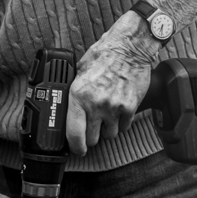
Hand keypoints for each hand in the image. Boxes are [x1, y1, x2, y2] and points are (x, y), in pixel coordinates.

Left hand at [66, 12, 158, 154]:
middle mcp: (96, 104)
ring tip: (107, 117)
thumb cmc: (104, 55)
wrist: (129, 48)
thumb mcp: (80, 71)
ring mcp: (114, 107)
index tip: (77, 149)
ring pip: (109, 135)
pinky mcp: (130, 107)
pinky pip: (124, 127)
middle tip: (92, 128)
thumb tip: (66, 108)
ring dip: (107, 130)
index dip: (75, 147)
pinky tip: (119, 111)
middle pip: (92, 138)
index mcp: (78, 95)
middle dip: (91, 136)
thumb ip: (74, 92)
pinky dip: (121, 123)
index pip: (74, 133)